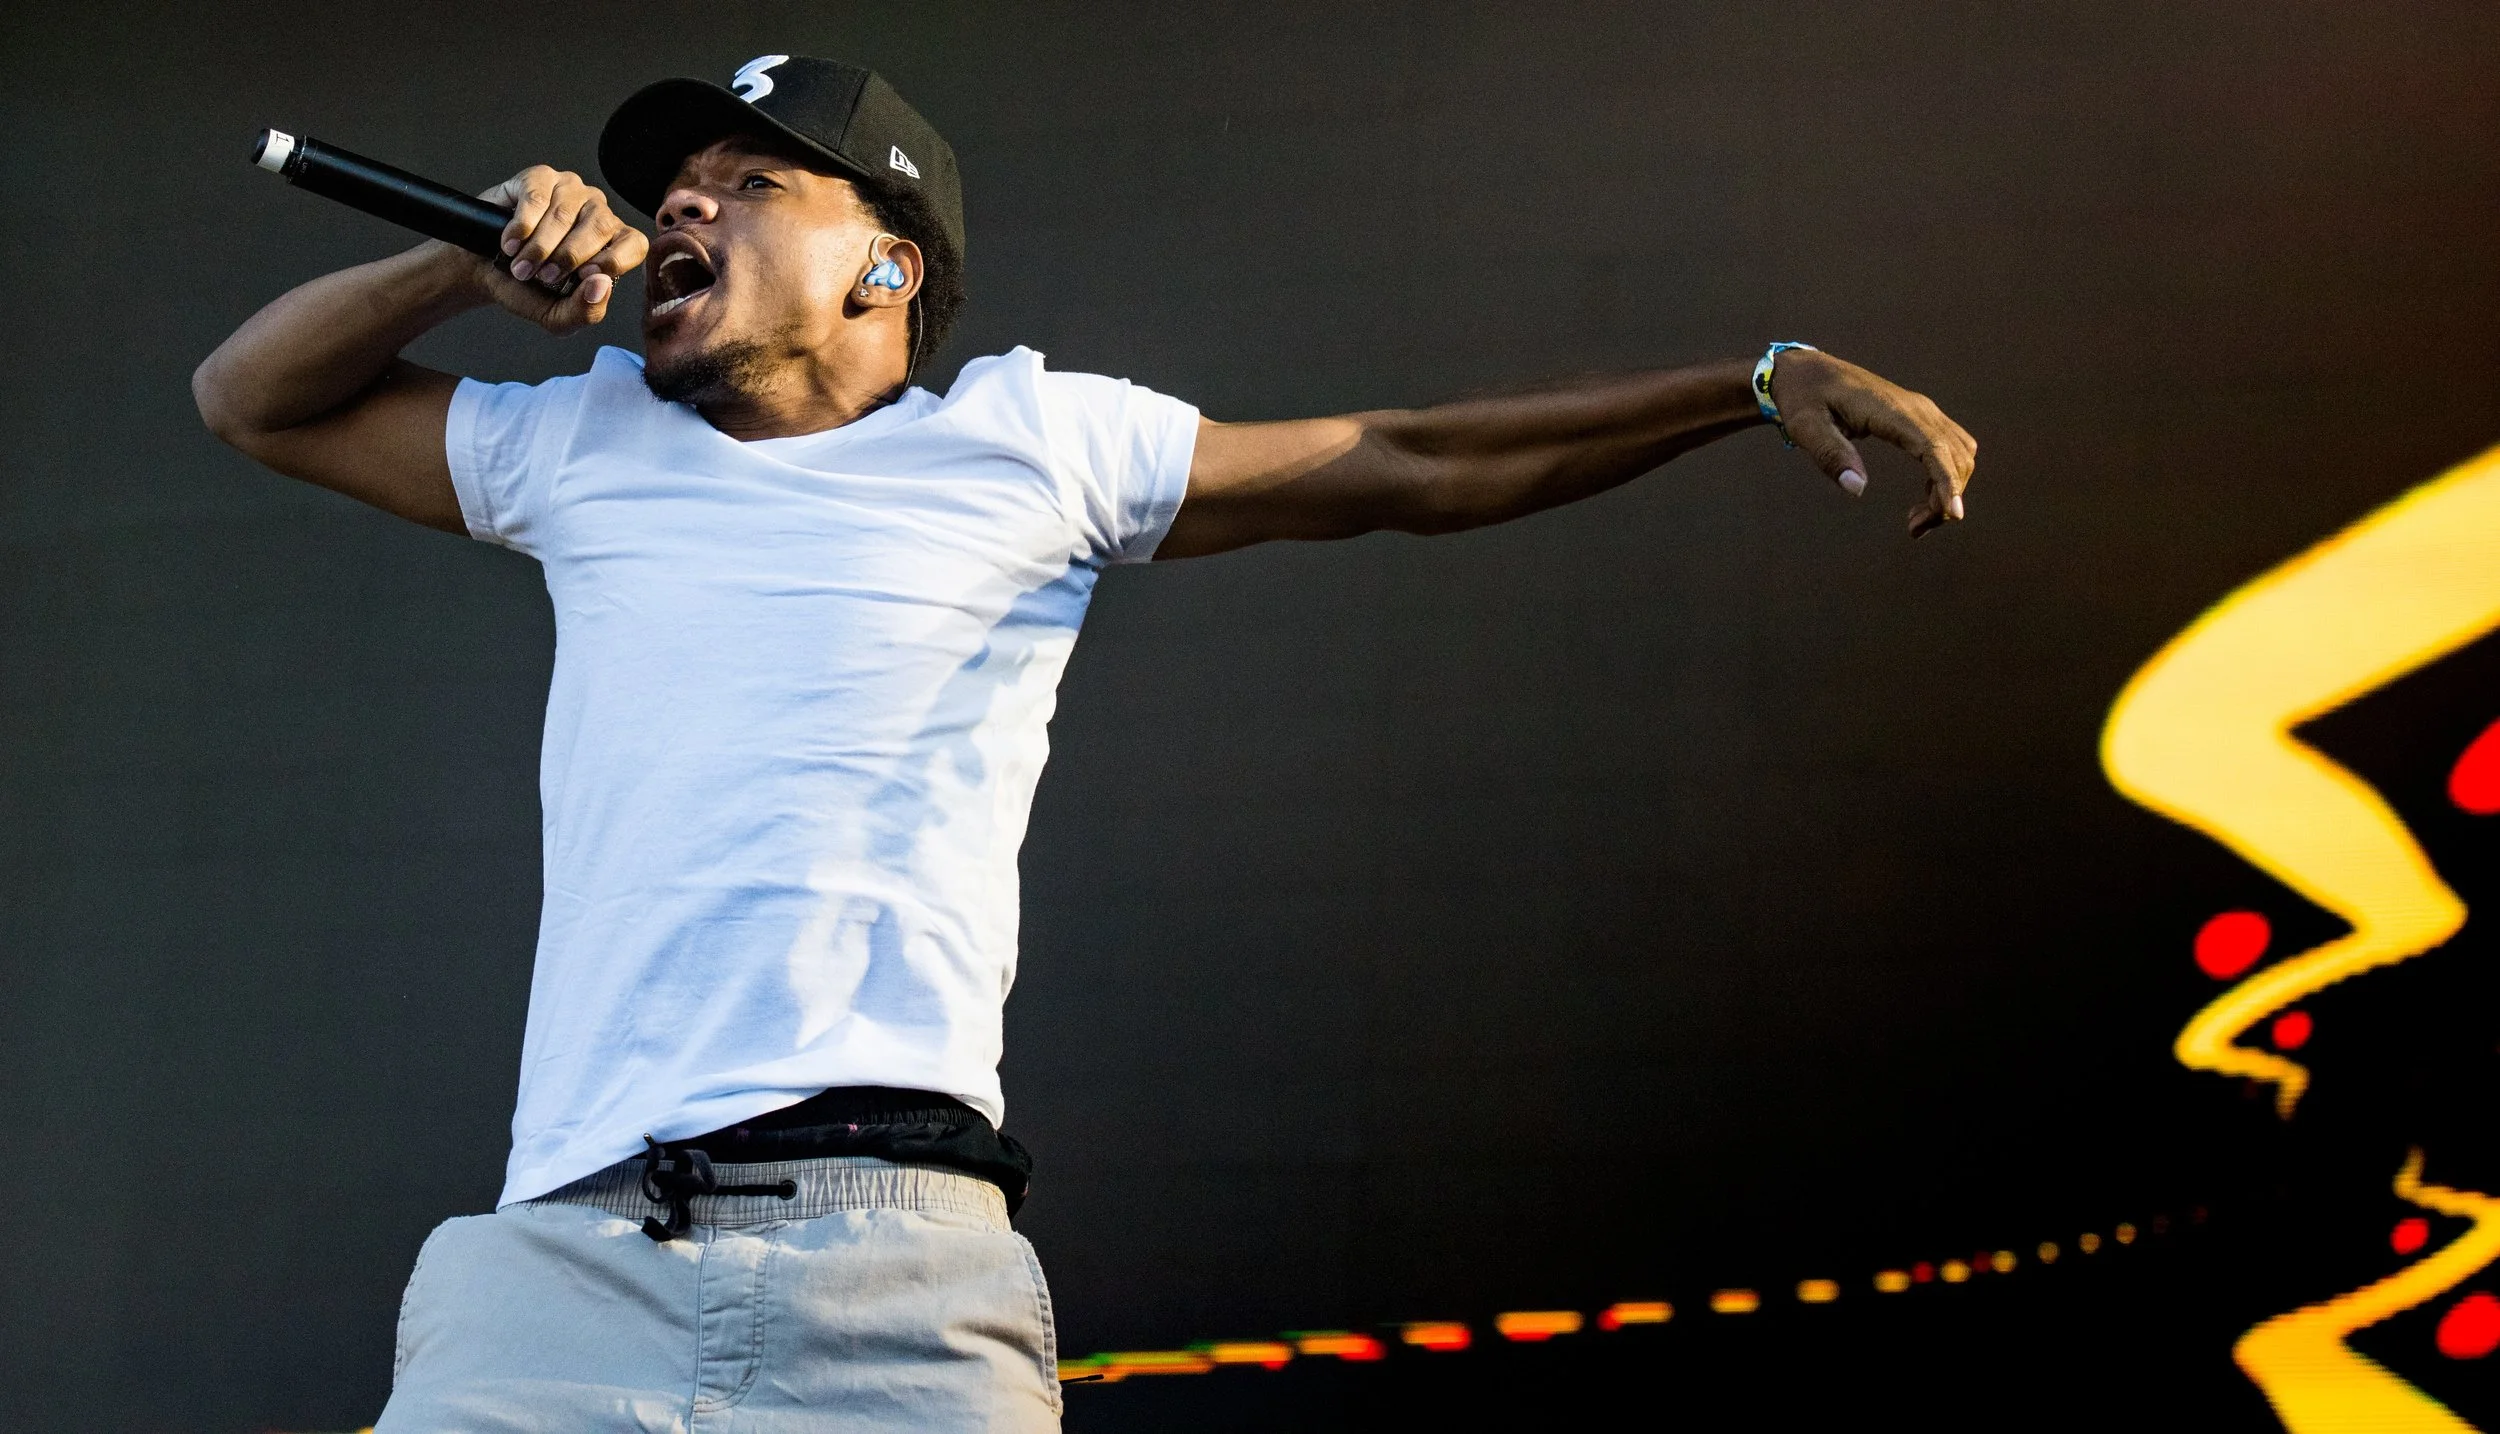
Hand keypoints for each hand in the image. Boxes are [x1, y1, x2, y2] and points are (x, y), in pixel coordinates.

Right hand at [468, 165, 649, 333]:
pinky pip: (537, 197)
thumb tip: (602, 285)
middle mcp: (596, 212)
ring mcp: (569, 190)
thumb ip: (586, 311)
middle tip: (542, 277)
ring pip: (565, 214)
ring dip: (540, 247)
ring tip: (521, 266)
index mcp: (611, 244)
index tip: (583, 276)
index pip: (634, 243)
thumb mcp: (557, 316)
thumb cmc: (526, 289)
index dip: (614, 259)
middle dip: (567, 257)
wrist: (483, 270)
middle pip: (600, 227)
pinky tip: (511, 243)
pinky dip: (522, 225)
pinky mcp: (539, 178)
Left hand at [1770, 349, 1976, 536]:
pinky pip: (1949, 449)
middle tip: (1914, 530)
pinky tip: (1924, 500)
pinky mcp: (1919, 418)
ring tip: (1916, 522)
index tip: (1954, 513)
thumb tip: (1857, 488)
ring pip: (1959, 454)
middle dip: (1945, 497)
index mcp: (1892, 410)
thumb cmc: (1803, 398)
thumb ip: (1830, 455)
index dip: (1948, 481)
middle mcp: (1917, 408)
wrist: (1808, 371)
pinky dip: (1946, 477)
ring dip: (1949, 489)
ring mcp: (1922, 411)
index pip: (1933, 447)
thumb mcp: (1805, 427)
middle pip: (1954, 456)